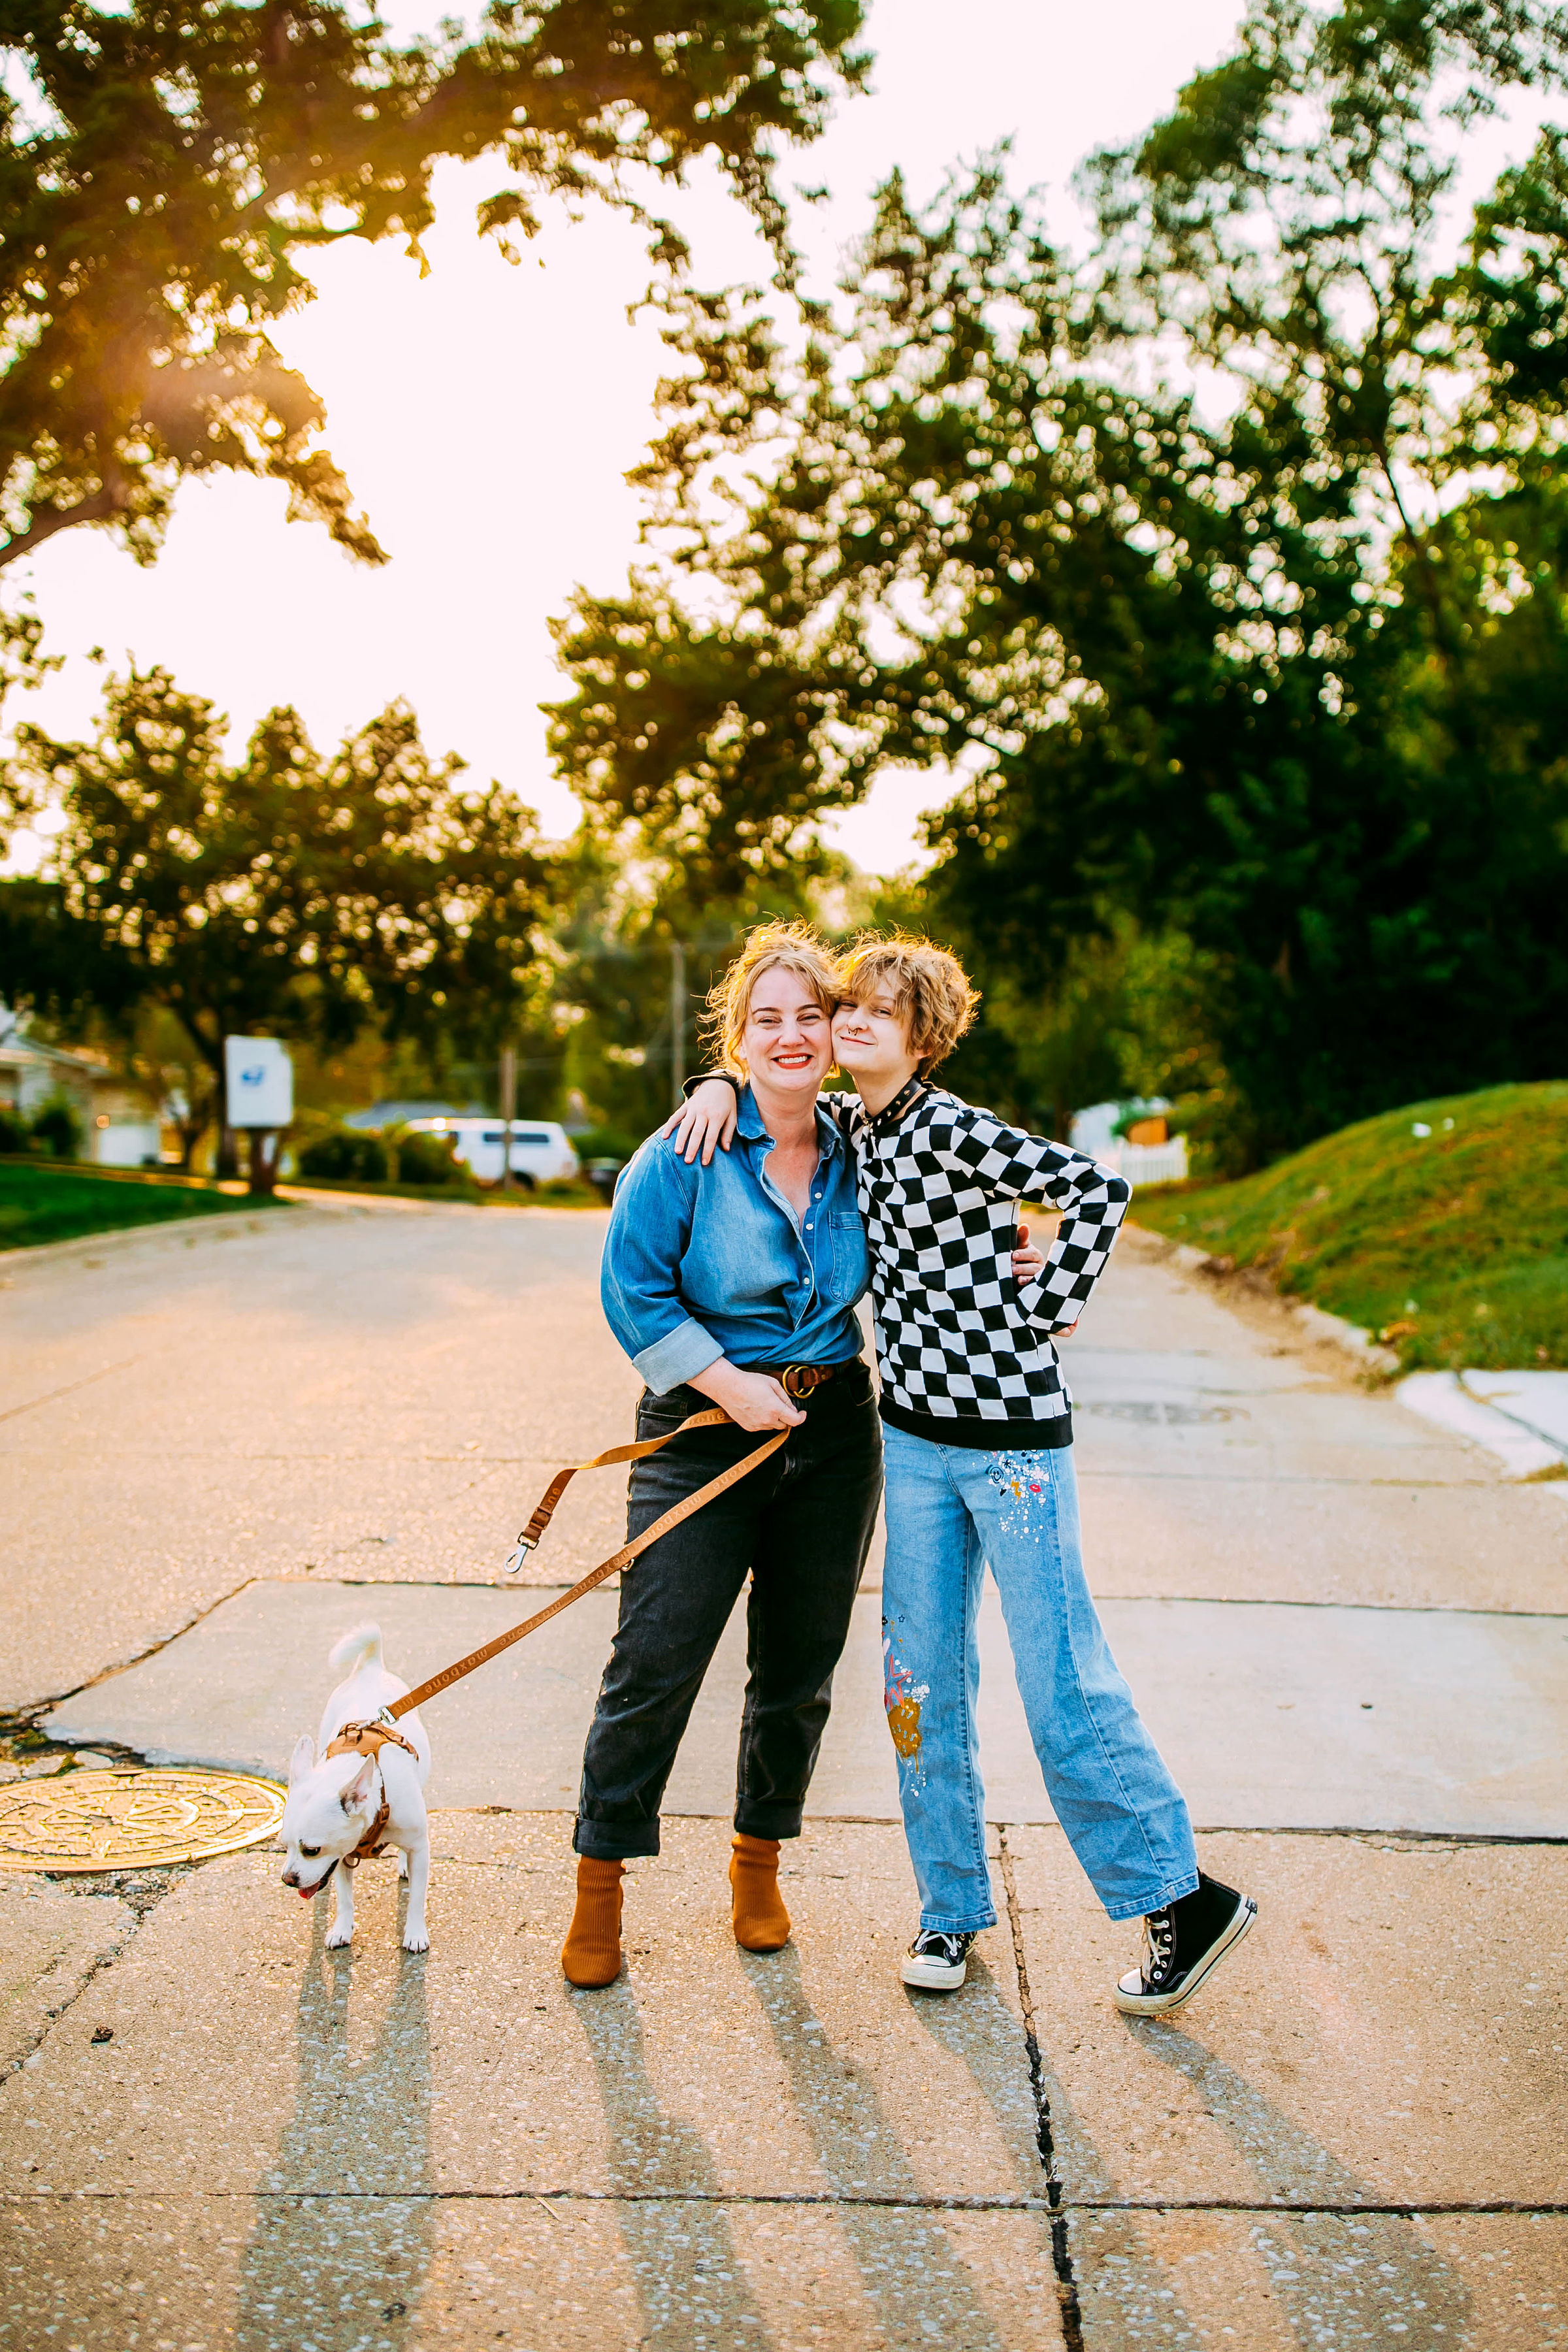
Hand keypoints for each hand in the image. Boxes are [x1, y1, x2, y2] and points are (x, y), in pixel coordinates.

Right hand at [657, 1079, 739, 1165]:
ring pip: (685, 1125)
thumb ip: (728, 1133)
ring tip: (677, 1152)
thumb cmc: (727, 1104)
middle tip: (688, 1161)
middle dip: (692, 1148)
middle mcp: (704, 1112)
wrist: (718, 1083)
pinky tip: (664, 1137)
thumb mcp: (732, 1117)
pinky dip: (669, 1126)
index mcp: (717, 1116)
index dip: (708, 1150)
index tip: (704, 1163)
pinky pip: (676, 1116)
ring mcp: (693, 1108)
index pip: (711, 1137)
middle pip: (697, 1133)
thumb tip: (726, 1149)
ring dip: (680, 1139)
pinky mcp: (686, 1106)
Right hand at [689, 1358, 805, 1430]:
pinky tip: (757, 1409)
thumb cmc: (750, 1382)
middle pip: (784, 1425)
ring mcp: (757, 1425)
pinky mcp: (749, 1427)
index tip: (802, 1413)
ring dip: (774, 1419)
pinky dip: (763, 1421)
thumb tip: (792, 1408)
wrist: (728, 1387)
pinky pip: (761, 1427)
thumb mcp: (772, 1384)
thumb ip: (785, 1398)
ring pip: (773, 1426)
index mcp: (775, 1408)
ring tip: (765, 1405)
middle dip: (786, 1417)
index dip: (801, 1418)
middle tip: (781, 1405)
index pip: (795, 1421)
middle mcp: (767, 1420)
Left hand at [1012, 1218, 1045, 1282]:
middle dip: (1022, 1267)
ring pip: (1033, 1276)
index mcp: (1034, 1254)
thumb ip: (1021, 1237)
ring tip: (1014, 1275)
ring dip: (1024, 1275)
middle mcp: (1037, 1264)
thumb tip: (1025, 1226)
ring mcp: (1036, 1276)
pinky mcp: (1033, 1284)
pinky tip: (1020, 1282)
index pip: (1032, 1253)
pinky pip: (1032, 1284)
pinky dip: (1026, 1283)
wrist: (1014, 1272)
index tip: (1013, 1255)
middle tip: (1012, 1268)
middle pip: (1033, 1266)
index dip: (1023, 1254)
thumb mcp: (1018, 1246)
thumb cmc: (1017, 1255)